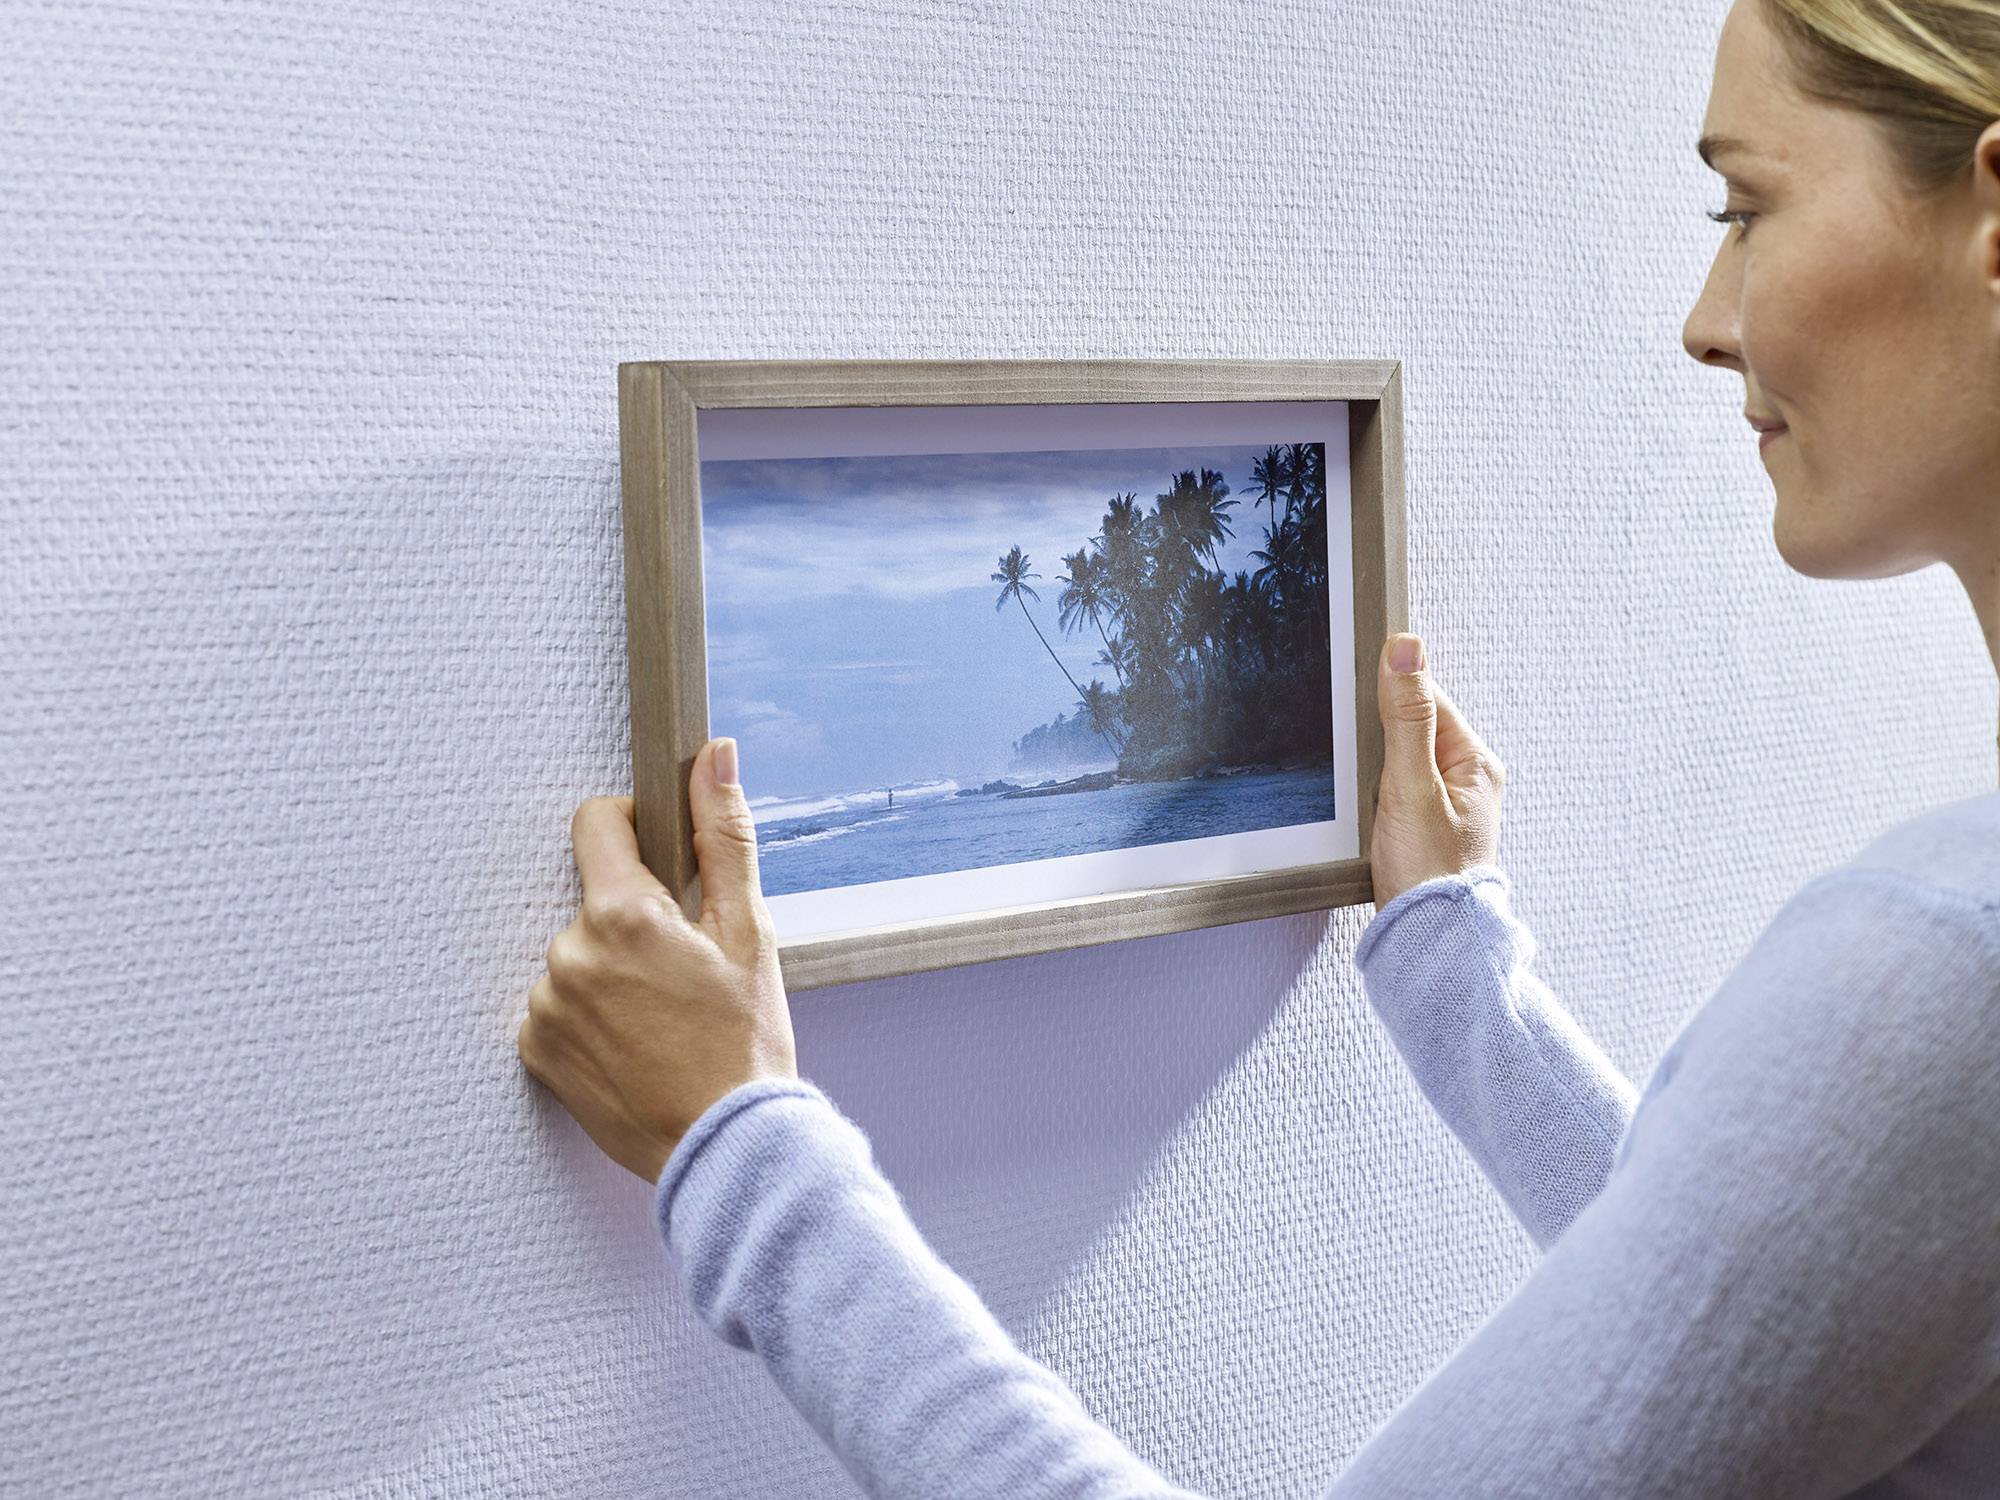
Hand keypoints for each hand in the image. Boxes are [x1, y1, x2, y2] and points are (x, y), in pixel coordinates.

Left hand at [518, 737, 798, 1182]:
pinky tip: (635, 1045)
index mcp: (623, 913)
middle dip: (635, 920)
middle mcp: (569, 953)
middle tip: (685, 971)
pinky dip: (589, 1016)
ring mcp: (546, 1005)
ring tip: (663, 1018)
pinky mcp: (534, 1050)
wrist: (725, 1149)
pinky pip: (556, 1006)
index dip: (633, 828)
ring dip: (612, 971)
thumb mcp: (750, 931)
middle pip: (594, 899)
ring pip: (578, 954)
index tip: (663, 859)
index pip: (595, 822)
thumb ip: (723, 835)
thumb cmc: (745, 1042)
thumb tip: (715, 755)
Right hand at [1370, 633, 1505, 909]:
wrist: (1425, 939)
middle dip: (1379, 747)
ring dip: (1375, 776)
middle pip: (1410, 729)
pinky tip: (1373, 819)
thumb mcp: (1411, 785)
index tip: (1365, 720)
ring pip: (1397, 761)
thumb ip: (1406, 715)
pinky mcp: (1424, 825)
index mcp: (1476, 761)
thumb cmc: (1427, 873)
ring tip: (1377, 808)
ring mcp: (1446, 803)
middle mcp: (1467, 779)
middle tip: (1374, 780)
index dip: (1389, 704)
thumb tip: (1406, 648)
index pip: (1427, 699)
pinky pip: (1392, 790)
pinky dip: (1376, 797)